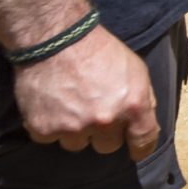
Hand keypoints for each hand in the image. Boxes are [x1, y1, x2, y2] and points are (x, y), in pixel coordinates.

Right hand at [14, 23, 159, 158]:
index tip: (135, 151)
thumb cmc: (97, 48)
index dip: (140, 148)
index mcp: (133, 105)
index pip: (144, 142)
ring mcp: (73, 127)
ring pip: (77, 145)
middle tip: (93, 111)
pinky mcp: (44, 129)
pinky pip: (50, 139)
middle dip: (103, 133)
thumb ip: (143, 98)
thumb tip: (143, 122)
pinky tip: (51, 105)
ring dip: (75, 131)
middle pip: (108, 147)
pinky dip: (50, 126)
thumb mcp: (134, 68)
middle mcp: (105, 121)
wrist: (54, 37)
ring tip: (69, 105)